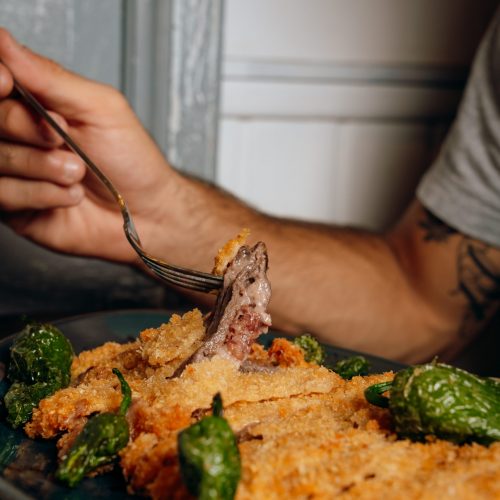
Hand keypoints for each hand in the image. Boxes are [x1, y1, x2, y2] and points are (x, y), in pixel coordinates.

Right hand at [0, 28, 176, 263]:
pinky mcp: (16, 207)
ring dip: (43, 166)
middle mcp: (19, 136)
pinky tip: (71, 195)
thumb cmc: (132, 161)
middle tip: (64, 140)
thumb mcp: (100, 109)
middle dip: (27, 129)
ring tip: (78, 172)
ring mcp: (15, 172)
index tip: (7, 83)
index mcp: (36, 105)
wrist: (147, 212)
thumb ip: (51, 77)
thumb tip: (3, 40)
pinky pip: (3, 194)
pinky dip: (44, 194)